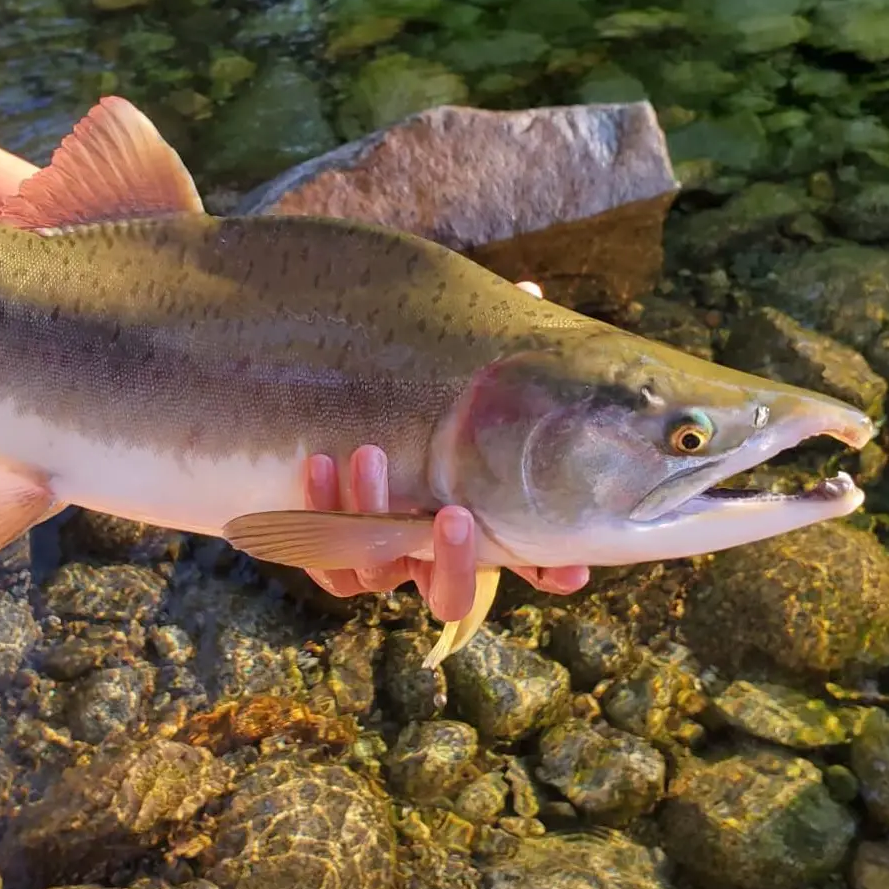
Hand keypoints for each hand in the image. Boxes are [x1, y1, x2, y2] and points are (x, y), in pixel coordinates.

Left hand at [301, 281, 589, 621]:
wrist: (322, 414)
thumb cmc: (413, 401)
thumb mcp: (456, 378)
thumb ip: (494, 351)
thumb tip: (530, 293)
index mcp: (475, 524)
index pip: (525, 566)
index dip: (549, 573)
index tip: (569, 569)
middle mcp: (424, 554)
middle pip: (449, 594)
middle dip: (456, 561)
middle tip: (458, 515)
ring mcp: (375, 558)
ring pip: (377, 571)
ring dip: (376, 517)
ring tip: (371, 453)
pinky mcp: (327, 553)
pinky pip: (322, 555)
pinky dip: (318, 513)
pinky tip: (319, 461)